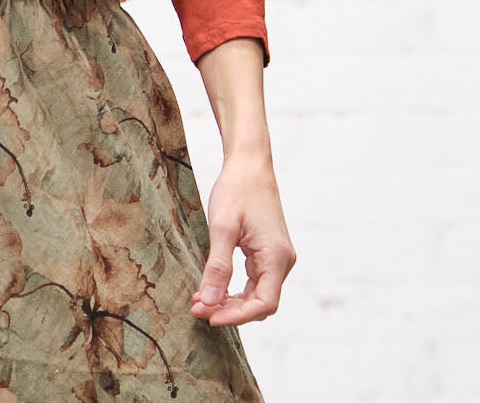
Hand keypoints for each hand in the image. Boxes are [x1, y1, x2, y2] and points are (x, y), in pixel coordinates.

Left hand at [189, 149, 295, 325]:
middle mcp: (282, 260)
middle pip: (260, 302)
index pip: (264, 304)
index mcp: (276, 257)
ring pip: (256, 293)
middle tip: (197, 309)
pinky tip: (212, 287)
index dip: (237, 316)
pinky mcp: (268, 251)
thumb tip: (209, 301)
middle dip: (229, 310)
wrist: (249, 163)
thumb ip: (217, 267)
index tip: (209, 317)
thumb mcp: (223, 227)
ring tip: (200, 300)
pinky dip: (234, 287)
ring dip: (230, 300)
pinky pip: (254, 279)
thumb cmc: (238, 189)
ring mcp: (277, 256)